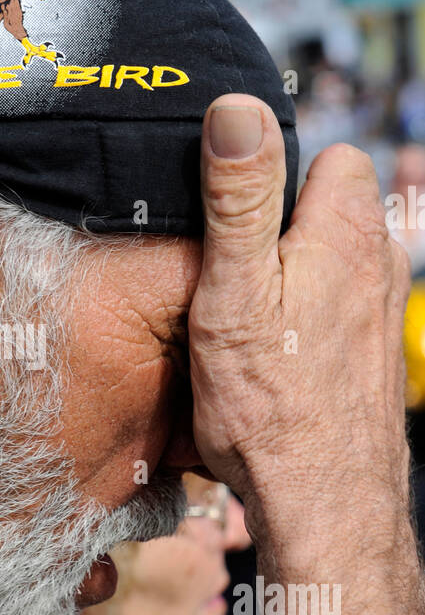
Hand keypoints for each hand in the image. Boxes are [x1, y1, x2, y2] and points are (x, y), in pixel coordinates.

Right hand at [188, 94, 410, 545]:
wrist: (325, 506)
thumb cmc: (272, 405)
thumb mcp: (234, 290)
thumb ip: (238, 198)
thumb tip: (236, 108)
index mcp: (348, 236)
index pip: (333, 158)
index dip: (281, 175)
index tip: (236, 216)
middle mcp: (381, 268)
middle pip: (334, 211)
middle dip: (285, 227)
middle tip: (232, 277)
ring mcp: (382, 317)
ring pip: (337, 265)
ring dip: (297, 278)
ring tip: (250, 323)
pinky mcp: (374, 359)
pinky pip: (338, 314)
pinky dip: (309, 323)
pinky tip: (277, 361)